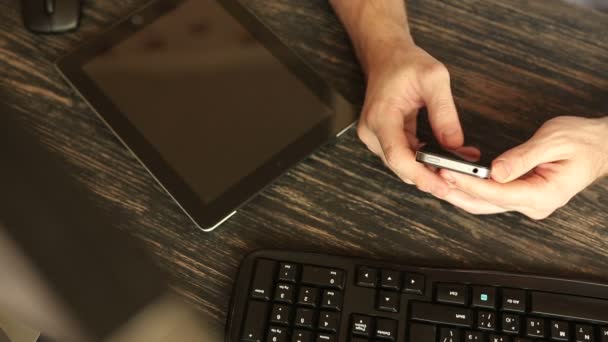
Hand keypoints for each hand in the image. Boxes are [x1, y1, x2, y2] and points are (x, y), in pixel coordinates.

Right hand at [357, 41, 471, 196]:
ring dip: (426, 170)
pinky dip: (421, 161)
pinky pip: (401, 157)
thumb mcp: (434, 79)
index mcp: (382, 116)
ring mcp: (374, 137)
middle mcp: (372, 131)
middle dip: (429, 177)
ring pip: (401, 166)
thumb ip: (445, 114)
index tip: (443, 186)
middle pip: (400, 167)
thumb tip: (456, 146)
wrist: (385, 57)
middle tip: (459, 182)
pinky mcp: (381, 139)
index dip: (421, 175)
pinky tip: (440, 161)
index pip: (398, 156)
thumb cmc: (406, 63)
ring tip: (455, 169)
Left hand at [439, 116, 607, 219]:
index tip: (447, 172)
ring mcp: (527, 204)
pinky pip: (491, 198)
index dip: (469, 182)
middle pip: (484, 203)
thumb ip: (523, 156)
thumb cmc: (582, 141)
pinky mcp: (522, 197)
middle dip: (455, 190)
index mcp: (544, 194)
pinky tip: (454, 180)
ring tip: (434, 178)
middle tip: (430, 175)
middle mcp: (534, 205)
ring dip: (459, 192)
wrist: (602, 147)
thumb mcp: (554, 140)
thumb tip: (495, 170)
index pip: (496, 192)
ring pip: (484, 204)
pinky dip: (471, 189)